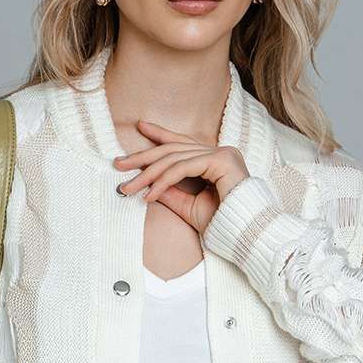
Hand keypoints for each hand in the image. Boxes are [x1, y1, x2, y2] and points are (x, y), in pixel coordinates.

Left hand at [113, 120, 248, 236]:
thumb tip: (149, 185)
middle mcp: (219, 152)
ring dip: (148, 175)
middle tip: (118, 163)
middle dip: (144, 157)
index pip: (182, 143)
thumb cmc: (222, 223)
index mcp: (214, 160)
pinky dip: (163, 181)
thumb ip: (171, 192)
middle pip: (174, 149)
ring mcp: (222, 154)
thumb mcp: (188, 206)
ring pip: (175, 159)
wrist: (244, 235)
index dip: (160, 135)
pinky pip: (183, 168)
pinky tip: (150, 194)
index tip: (140, 128)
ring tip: (128, 187)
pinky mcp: (222, 160)